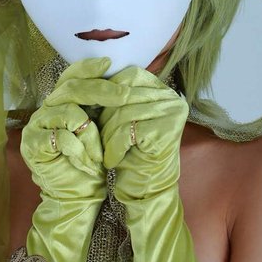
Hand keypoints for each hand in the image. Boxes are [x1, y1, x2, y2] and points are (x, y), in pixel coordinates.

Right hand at [20, 57, 129, 202]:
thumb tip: (122, 82)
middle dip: (101, 90)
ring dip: (92, 135)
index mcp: (60, 103)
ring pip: (69, 113)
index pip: (70, 77)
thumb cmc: (90, 163)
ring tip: (99, 156)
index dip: (89, 68)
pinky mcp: (32, 144)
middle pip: (71, 89)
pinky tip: (88, 164)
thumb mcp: (99, 130)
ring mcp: (36, 126)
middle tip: (125, 96)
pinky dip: (80, 151)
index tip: (111, 64)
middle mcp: (45, 110)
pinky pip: (61, 137)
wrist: (76, 197)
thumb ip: (100, 108)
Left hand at [98, 66, 188, 202]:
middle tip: (91, 133)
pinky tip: (111, 161)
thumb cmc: (131, 152)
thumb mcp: (122, 118)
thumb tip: (88, 74)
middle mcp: (173, 98)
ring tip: (101, 150)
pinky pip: (127, 132)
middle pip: (124, 94)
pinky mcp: (167, 131)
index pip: (129, 76)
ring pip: (123, 113)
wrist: (146, 187)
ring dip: (106, 135)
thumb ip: (115, 95)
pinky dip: (114, 148)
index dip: (105, 89)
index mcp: (163, 89)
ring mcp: (172, 113)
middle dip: (103, 115)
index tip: (88, 106)